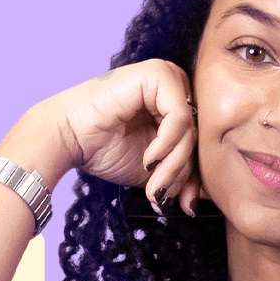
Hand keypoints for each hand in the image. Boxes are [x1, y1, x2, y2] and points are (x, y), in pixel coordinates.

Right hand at [43, 60, 206, 214]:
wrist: (69, 139)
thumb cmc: (105, 150)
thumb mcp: (155, 171)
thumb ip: (183, 176)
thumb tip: (210, 196)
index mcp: (178, 106)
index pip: (201, 144)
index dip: (194, 178)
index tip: (184, 206)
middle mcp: (177, 88)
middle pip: (199, 139)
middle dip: (183, 175)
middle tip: (162, 195)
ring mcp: (169, 78)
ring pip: (192, 131)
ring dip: (174, 166)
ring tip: (154, 184)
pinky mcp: (158, 74)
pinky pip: (179, 118)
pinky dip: (166, 145)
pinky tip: (149, 158)